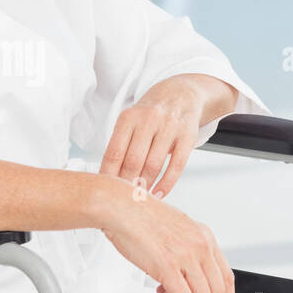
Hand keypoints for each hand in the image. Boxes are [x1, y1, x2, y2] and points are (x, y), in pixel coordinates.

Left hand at [99, 78, 204, 198]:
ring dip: (145, 185)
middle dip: (126, 184)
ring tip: (139, 197)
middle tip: (122, 199)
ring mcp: (169, 127)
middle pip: (133, 161)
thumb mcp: (131, 121)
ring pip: (153, 164)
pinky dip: (166, 183)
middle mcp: (149, 120)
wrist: (181, 93)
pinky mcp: (187, 136)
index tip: (105, 190)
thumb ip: (121, 145)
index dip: (108, 175)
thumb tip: (108, 178)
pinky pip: (176, 165)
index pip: (114, 152)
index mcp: (129, 117)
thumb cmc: (151, 113)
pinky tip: (159, 194)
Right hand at [99, 183, 235, 292]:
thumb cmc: (140, 215)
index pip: (227, 276)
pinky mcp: (168, 265)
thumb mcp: (176, 228)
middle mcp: (200, 245)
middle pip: (216, 291)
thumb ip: (189, 248)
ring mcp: (186, 255)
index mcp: (204, 236)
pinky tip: (162, 292)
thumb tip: (191, 273)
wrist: (121, 206)